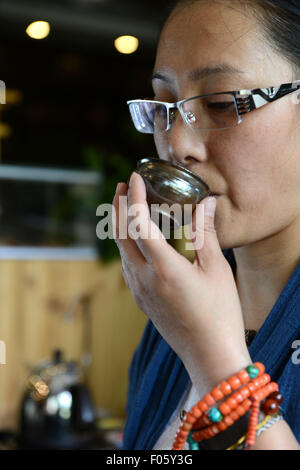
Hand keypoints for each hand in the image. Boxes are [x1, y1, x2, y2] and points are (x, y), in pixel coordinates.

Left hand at [113, 172, 250, 387]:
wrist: (210, 356)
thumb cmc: (219, 314)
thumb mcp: (216, 270)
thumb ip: (204, 233)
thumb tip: (205, 204)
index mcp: (163, 269)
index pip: (139, 224)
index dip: (134, 198)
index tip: (133, 177)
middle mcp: (143, 279)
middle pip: (120, 235)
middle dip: (119, 208)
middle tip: (122, 187)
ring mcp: (139, 292)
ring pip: (121, 251)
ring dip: (120, 227)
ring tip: (128, 208)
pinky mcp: (142, 302)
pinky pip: (127, 267)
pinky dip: (127, 246)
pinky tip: (137, 242)